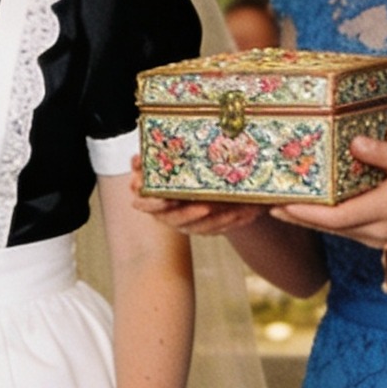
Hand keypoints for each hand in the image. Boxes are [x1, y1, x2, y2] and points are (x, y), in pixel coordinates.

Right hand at [128, 157, 265, 236]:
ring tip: (238, 210)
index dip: (157, 205)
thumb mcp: (152, 166)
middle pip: (180, 221)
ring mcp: (190, 225)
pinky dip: (236, 222)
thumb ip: (143, 163)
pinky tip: (251, 213)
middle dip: (193, 214)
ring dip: (222, 220)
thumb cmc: (165, 175)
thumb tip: (136, 159)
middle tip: (206, 206)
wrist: (179, 190)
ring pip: (205, 227)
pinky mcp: (207, 228)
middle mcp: (171, 218)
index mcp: (154, 203)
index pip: (151, 206)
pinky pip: (222, 228)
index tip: (166, 198)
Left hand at [271, 138, 386, 247]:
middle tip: (266, 204)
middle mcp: (377, 230)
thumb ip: (383, 153)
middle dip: (296, 216)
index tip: (284, 204)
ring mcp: (373, 237)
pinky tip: (299, 211)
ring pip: (331, 231)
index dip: (308, 214)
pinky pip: (339, 230)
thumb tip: (355, 143)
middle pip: (327, 227)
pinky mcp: (370, 237)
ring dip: (302, 220)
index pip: (338, 218)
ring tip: (274, 206)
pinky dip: (317, 221)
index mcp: (386, 210)